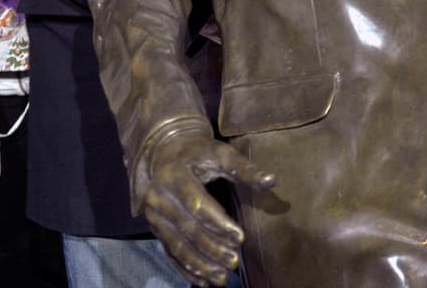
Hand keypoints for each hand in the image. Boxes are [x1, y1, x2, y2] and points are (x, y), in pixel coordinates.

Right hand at [143, 131, 275, 286]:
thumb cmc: (199, 153)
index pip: (198, 204)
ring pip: (177, 245)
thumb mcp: (221, 154)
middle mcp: (159, 198)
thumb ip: (245, 169)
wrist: (165, 153)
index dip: (219, 223)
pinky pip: (170, 252)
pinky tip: (202, 281)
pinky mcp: (155, 228)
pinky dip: (186, 268)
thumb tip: (272, 181)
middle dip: (212, 248)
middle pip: (187, 229)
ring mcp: (154, 216)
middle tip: (235, 261)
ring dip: (200, 264)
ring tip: (222, 278)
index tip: (240, 237)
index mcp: (175, 176)